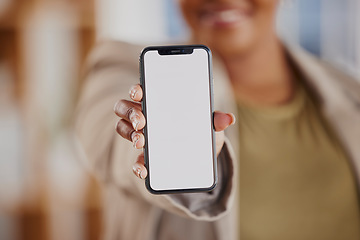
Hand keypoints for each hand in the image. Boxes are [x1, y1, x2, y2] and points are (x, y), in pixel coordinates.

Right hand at [114, 84, 234, 179]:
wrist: (200, 156)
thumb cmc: (200, 131)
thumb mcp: (209, 125)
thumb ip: (216, 120)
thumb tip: (228, 119)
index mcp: (159, 102)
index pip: (141, 90)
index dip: (136, 90)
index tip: (139, 93)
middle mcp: (145, 115)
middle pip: (125, 107)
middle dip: (130, 112)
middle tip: (142, 122)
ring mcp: (142, 135)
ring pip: (123, 128)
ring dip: (129, 134)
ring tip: (141, 142)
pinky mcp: (146, 156)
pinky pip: (135, 159)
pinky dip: (136, 165)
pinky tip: (143, 170)